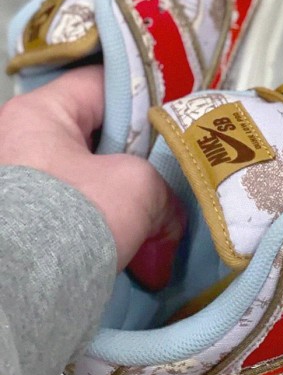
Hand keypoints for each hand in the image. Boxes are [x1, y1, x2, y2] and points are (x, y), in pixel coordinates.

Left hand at [0, 66, 184, 285]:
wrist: (20, 291)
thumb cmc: (73, 215)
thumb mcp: (137, 186)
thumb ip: (165, 189)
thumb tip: (170, 221)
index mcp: (37, 115)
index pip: (99, 84)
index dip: (143, 94)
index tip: (173, 114)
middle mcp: (18, 143)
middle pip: (95, 135)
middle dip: (136, 158)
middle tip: (169, 170)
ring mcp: (20, 186)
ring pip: (89, 177)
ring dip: (124, 196)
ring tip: (158, 215)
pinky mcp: (27, 223)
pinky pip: (78, 210)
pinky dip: (107, 223)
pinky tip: (136, 242)